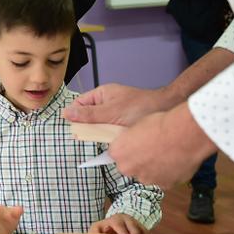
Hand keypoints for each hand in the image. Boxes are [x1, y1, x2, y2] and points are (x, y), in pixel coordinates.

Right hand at [63, 83, 177, 126]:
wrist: (166, 109)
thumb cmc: (141, 106)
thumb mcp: (110, 112)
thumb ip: (88, 114)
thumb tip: (66, 113)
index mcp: (102, 94)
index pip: (80, 103)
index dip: (74, 115)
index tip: (74, 128)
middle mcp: (107, 102)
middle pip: (89, 116)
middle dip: (89, 127)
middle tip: (91, 136)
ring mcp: (116, 112)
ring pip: (100, 125)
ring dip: (102, 132)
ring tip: (107, 137)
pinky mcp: (123, 122)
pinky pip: (111, 130)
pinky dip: (112, 135)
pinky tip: (116, 140)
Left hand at [89, 213, 157, 233]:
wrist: (115, 221)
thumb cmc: (103, 228)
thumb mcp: (96, 228)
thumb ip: (93, 233)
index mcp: (115, 220)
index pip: (119, 224)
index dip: (123, 232)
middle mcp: (127, 220)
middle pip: (133, 227)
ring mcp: (136, 224)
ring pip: (143, 231)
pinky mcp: (142, 230)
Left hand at [106, 103, 215, 187]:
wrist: (184, 134)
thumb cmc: (161, 124)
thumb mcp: (137, 124)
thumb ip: (130, 139)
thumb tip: (134, 141)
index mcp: (118, 153)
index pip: (116, 154)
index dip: (128, 148)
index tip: (136, 144)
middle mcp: (128, 169)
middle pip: (131, 167)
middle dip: (139, 161)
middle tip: (152, 149)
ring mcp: (146, 179)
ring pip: (147, 175)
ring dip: (154, 168)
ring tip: (167, 154)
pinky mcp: (164, 185)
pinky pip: (164, 179)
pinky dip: (169, 173)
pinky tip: (176, 160)